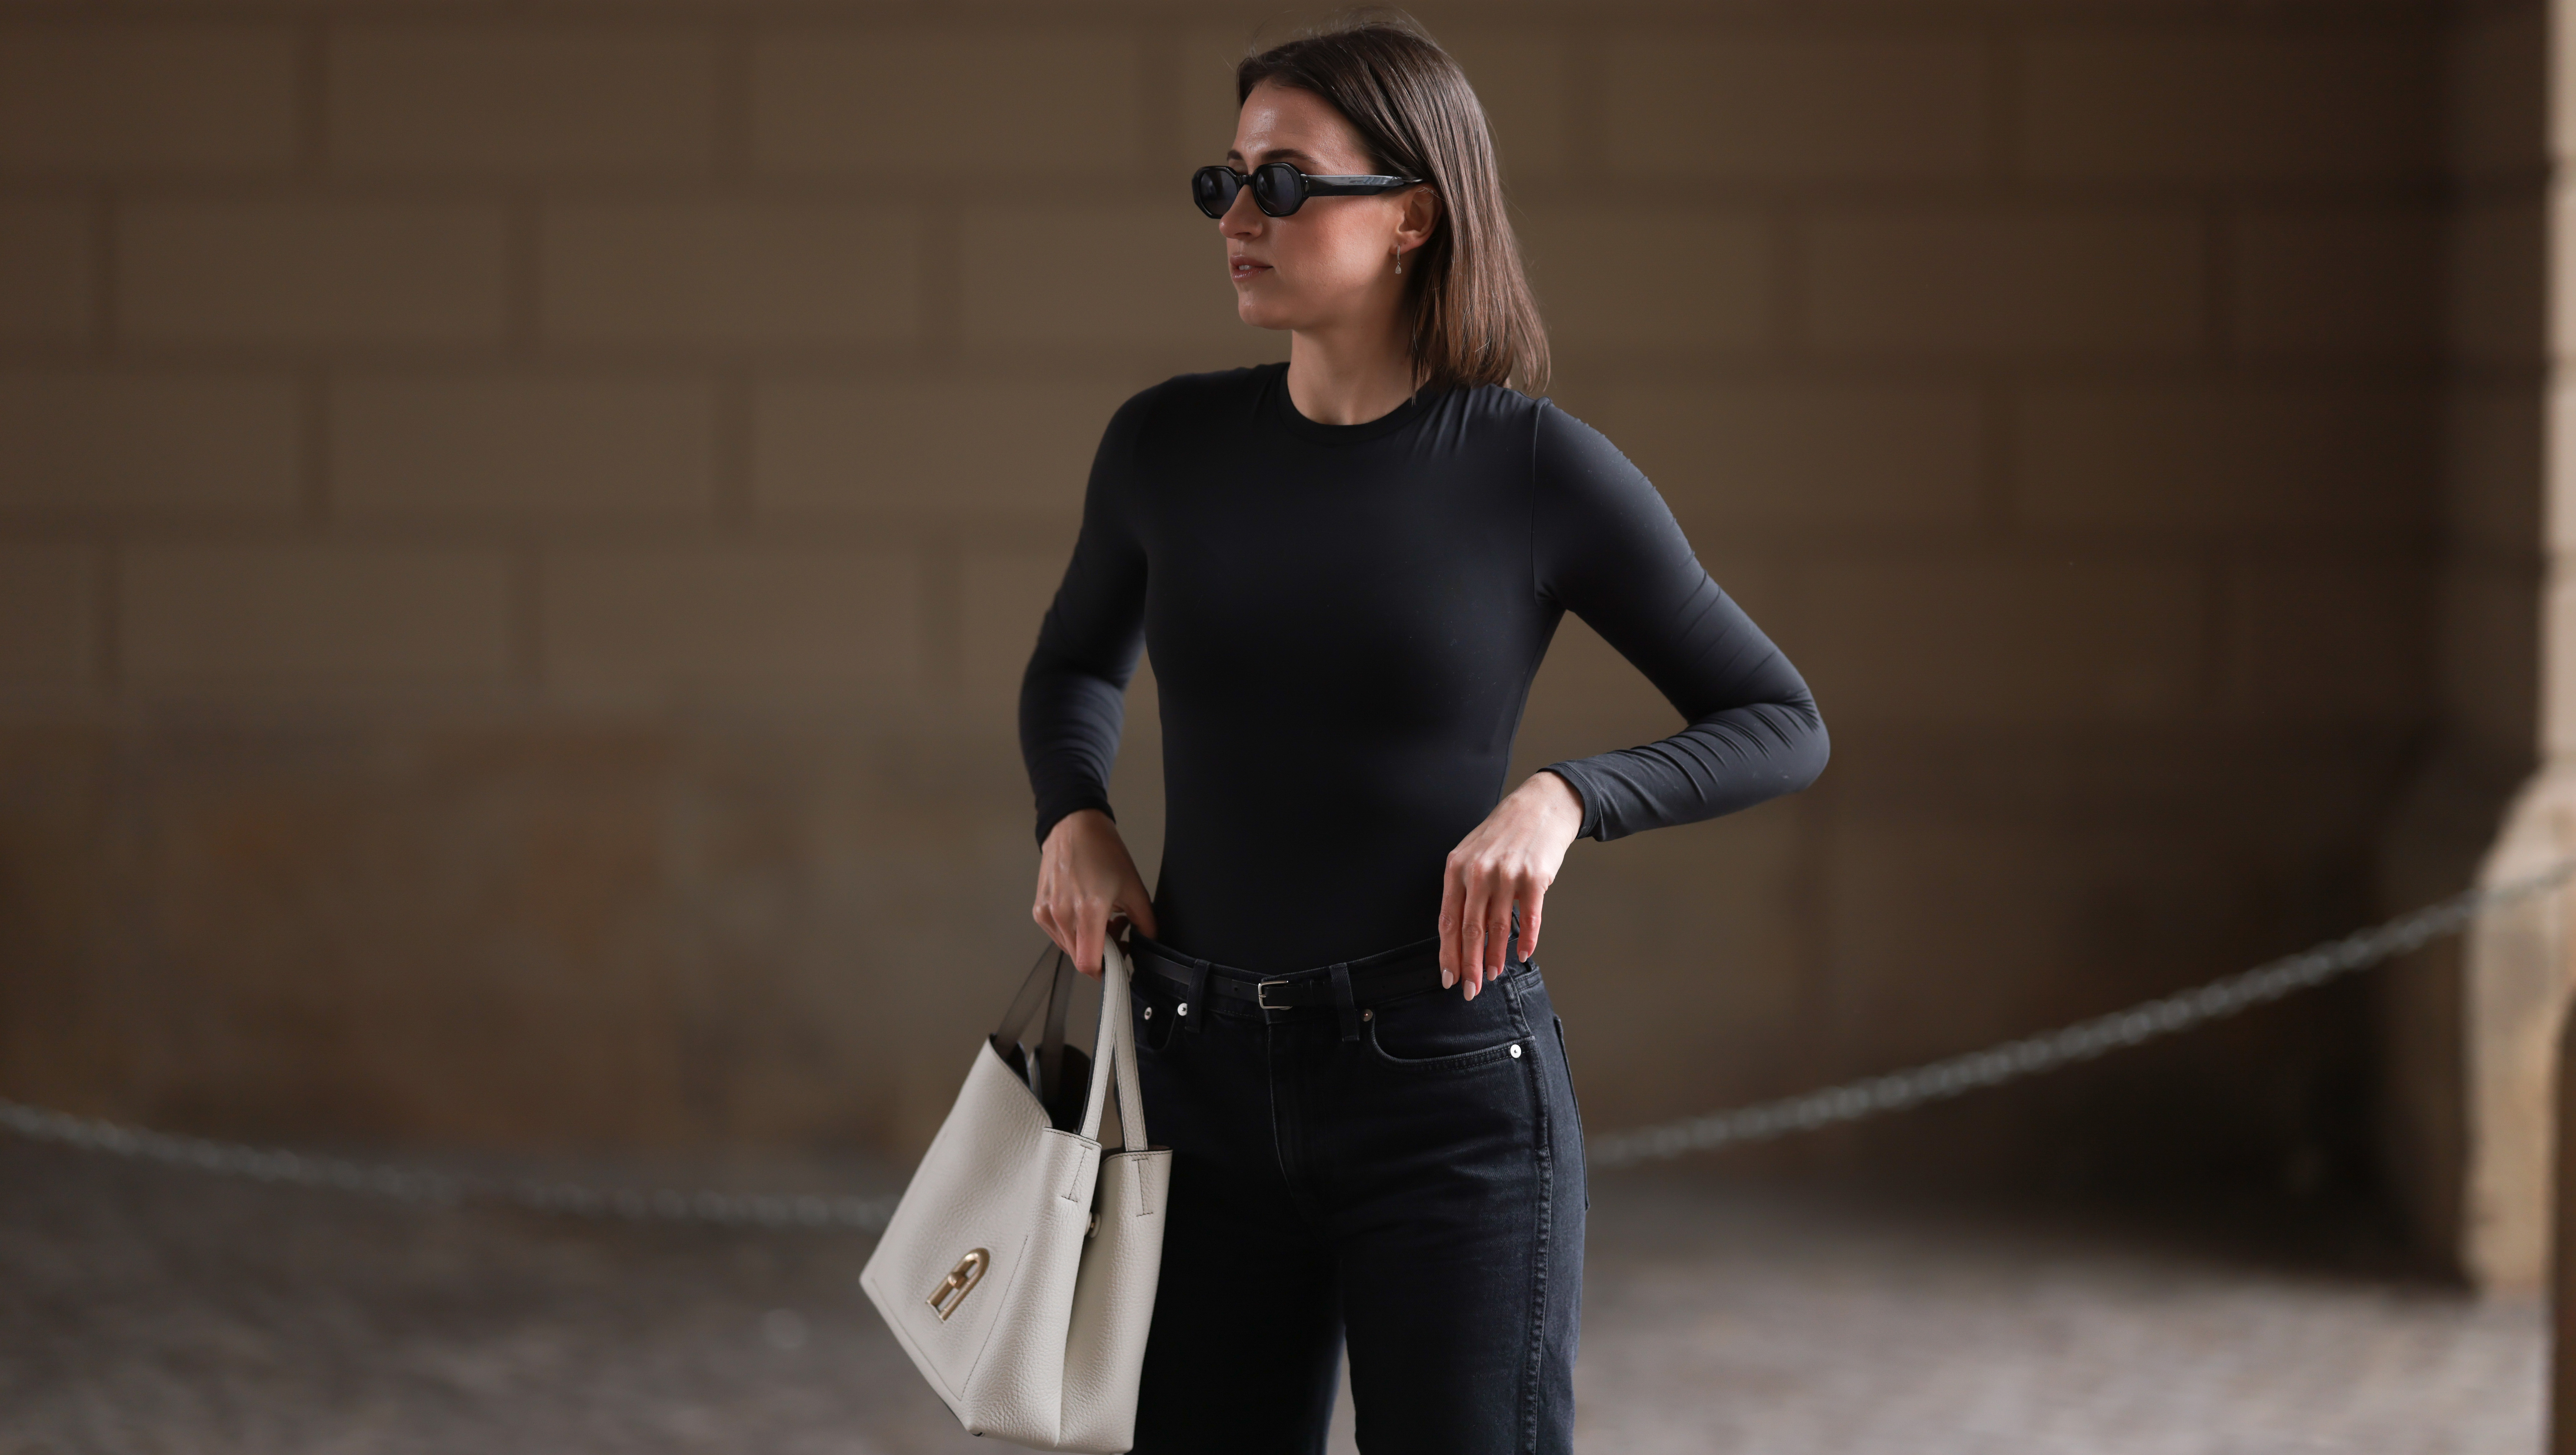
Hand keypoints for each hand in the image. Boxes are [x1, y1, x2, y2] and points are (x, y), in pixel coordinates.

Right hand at [1033, 809, 1158, 978]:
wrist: (1074, 827)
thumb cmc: (1103, 851)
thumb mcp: (1134, 887)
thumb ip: (1146, 922)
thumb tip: (1149, 944)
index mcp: (1088, 911)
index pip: (1089, 964)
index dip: (1106, 970)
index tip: (1118, 960)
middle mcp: (1063, 915)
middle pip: (1080, 958)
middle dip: (1101, 953)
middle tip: (1117, 930)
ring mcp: (1048, 913)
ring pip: (1069, 948)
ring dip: (1087, 942)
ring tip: (1103, 918)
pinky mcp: (1039, 910)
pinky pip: (1058, 935)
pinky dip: (1073, 932)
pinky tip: (1085, 912)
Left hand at [1439, 771, 1583, 998]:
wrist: (1541, 806)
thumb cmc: (1503, 834)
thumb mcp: (1472, 855)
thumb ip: (1463, 890)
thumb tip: (1460, 935)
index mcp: (1457, 867)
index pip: (1448, 921)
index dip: (1448, 954)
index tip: (1448, 978)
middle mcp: (1479, 872)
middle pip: (1470, 930)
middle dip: (1469, 966)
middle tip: (1470, 990)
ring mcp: (1507, 874)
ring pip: (1497, 928)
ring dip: (1495, 957)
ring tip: (1494, 976)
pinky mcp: (1535, 877)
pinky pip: (1529, 919)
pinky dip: (1526, 941)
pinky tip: (1522, 955)